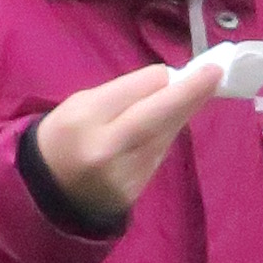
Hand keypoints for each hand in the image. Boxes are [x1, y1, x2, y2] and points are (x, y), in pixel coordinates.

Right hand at [33, 49, 230, 220]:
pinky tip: (169, 123)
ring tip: (199, 90)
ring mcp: (123, 174)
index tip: (180, 69)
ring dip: (181, 112)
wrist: (47, 193)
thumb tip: (168, 81)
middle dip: (190, 93)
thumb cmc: (64, 137)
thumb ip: (122, 94)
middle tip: (215, 73)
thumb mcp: (79, 105)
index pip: (134, 93)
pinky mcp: (135, 191)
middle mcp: (106, 148)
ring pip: (164, 135)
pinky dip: (167, 135)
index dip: (160, 80)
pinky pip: (158, 154)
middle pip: (157, 115)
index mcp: (85, 118)